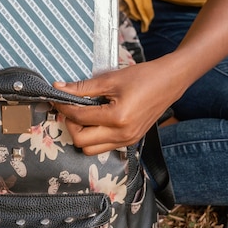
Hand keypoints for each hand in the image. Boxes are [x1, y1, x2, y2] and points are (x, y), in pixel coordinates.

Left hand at [53, 61, 180, 154]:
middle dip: (71, 125)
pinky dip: (94, 137)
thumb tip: (59, 88)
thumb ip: (82, 87)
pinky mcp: (130, 140)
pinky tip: (96, 120)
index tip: (58, 98)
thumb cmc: (144, 77)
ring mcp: (127, 140)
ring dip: (82, 134)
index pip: (79, 118)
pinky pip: (104, 147)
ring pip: (91, 150)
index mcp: (117, 117)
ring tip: (83, 115)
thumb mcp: (110, 79)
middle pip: (81, 142)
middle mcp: (122, 134)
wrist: (169, 81)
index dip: (64, 107)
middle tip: (70, 108)